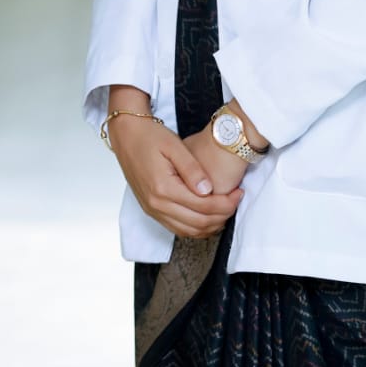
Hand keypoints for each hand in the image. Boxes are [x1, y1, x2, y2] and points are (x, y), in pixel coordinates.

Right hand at [107, 93, 242, 238]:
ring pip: (187, 231)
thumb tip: (209, 190)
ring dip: (210, 225)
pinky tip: (207, 217)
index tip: (239, 193)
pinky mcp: (151, 209)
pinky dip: (195, 228)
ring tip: (225, 209)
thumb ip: (192, 169)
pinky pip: (176, 228)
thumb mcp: (174, 146)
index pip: (203, 207)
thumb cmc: (149, 136)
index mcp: (163, 188)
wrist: (126, 135)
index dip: (225, 203)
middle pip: (198, 223)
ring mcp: (152, 210)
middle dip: (222, 216)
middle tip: (236, 201)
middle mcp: (156, 205)